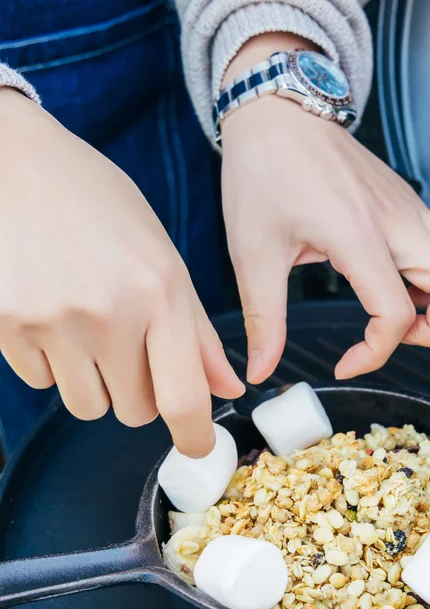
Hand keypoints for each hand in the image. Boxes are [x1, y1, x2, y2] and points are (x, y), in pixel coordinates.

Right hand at [0, 89, 243, 455]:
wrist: (15, 161)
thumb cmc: (97, 203)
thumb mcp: (161, 255)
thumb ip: (196, 330)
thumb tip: (228, 388)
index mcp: (160, 292)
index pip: (183, 397)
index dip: (194, 436)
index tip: (196, 447)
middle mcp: (110, 313)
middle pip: (134, 410)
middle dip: (139, 392)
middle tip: (128, 346)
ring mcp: (54, 322)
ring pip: (88, 404)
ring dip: (94, 382)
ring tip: (87, 325)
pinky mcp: (8, 325)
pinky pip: (42, 381)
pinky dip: (51, 361)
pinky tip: (50, 311)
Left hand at [220, 58, 429, 383]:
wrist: (276, 110)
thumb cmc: (263, 169)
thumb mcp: (252, 252)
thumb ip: (263, 319)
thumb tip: (261, 368)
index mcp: (356, 235)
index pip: (396, 314)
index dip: (375, 354)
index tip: (346, 363)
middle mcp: (395, 221)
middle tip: (397, 337)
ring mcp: (407, 208)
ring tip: (405, 309)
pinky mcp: (406, 202)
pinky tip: (391, 278)